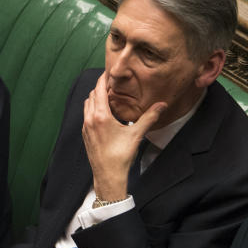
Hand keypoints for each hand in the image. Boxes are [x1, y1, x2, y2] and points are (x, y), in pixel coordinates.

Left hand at [81, 73, 165, 201]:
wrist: (108, 176)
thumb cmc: (121, 156)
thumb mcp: (137, 134)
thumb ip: (149, 117)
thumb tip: (162, 105)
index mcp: (100, 116)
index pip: (98, 89)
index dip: (103, 78)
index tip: (110, 72)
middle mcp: (89, 119)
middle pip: (92, 95)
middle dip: (100, 87)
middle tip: (112, 83)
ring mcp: (85, 127)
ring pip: (87, 105)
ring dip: (96, 98)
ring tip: (109, 97)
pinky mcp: (85, 135)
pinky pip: (87, 115)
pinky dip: (93, 109)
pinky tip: (105, 114)